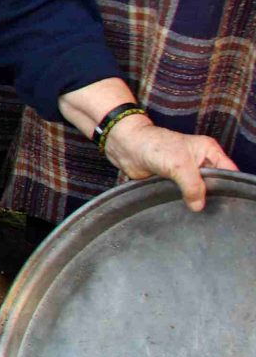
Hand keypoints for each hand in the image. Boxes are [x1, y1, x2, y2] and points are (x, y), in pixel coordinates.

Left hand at [102, 116, 234, 209]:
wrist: (126, 147)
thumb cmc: (153, 146)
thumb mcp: (179, 165)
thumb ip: (193, 185)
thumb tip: (199, 205)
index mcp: (209, 151)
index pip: (229, 171)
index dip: (228, 185)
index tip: (223, 200)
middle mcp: (202, 162)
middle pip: (216, 184)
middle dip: (211, 195)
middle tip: (208, 209)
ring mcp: (188, 173)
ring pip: (199, 192)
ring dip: (196, 200)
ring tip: (195, 210)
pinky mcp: (175, 182)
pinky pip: (184, 195)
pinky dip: (183, 201)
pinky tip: (183, 209)